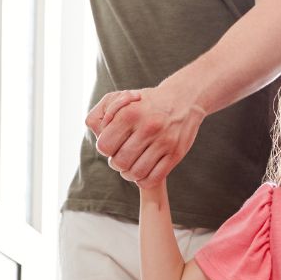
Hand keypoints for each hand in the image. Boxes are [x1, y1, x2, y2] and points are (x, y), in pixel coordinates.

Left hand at [86, 79, 206, 187]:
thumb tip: (97, 135)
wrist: (183, 99)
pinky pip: (154, 178)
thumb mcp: (121, 98)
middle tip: (120, 159)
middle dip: (116, 164)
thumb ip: (102, 114)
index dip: (105, 150)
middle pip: (120, 161)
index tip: (111, 147)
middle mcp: (147, 127)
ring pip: (137, 172)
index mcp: (130, 113)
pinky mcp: (176, 154)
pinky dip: (144, 181)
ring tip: (130, 169)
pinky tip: (142, 174)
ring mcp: (164, 142)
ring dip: (129, 175)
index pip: (105, 145)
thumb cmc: (146, 102)